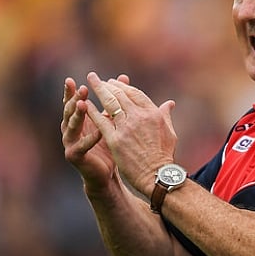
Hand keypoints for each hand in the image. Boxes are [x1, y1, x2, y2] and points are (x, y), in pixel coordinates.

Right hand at [61, 76, 118, 192]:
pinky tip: (99, 131)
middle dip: (75, 99)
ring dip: (78, 114)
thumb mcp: (112, 118)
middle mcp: (69, 129)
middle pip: (69, 110)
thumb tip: (122, 77)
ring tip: (83, 104)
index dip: (70, 91)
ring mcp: (70, 143)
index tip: (71, 80)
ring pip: (71, 126)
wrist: (107, 173)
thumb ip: (114, 99)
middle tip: (82, 88)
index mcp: (77, 119)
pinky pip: (82, 145)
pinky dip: (91, 138)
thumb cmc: (110, 143)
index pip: (71, 101)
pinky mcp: (74, 156)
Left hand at [84, 72, 177, 196]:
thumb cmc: (164, 156)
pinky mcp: (115, 140)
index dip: (123, 86)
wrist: (157, 176)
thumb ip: (166, 115)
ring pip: (110, 103)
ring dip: (99, 90)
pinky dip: (92, 110)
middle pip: (121, 95)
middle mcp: (140, 117)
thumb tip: (169, 103)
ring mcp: (127, 128)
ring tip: (90, 83)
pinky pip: (101, 121)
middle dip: (108, 84)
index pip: (136, 94)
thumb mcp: (170, 132)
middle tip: (97, 79)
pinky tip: (85, 104)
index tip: (115, 82)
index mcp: (153, 113)